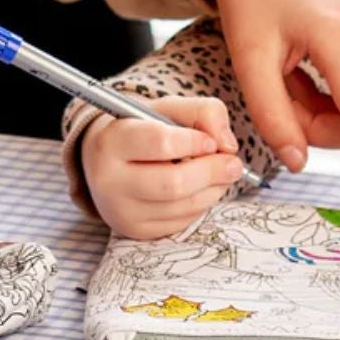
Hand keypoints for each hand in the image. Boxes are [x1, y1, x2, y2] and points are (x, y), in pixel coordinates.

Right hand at [80, 97, 243, 237]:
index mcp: (111, 142)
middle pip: (173, 183)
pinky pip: (181, 222)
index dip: (194, 142)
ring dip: (213, 189)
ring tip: (222, 173)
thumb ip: (203, 112)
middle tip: (233, 163)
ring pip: (182, 206)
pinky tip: (202, 189)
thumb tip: (227, 144)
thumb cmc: (142, 129)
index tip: (211, 141)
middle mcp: (109, 180)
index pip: (159, 143)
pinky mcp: (136, 231)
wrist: (105, 162)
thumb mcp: (166, 108)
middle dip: (211, 172)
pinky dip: (201, 204)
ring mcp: (121, 211)